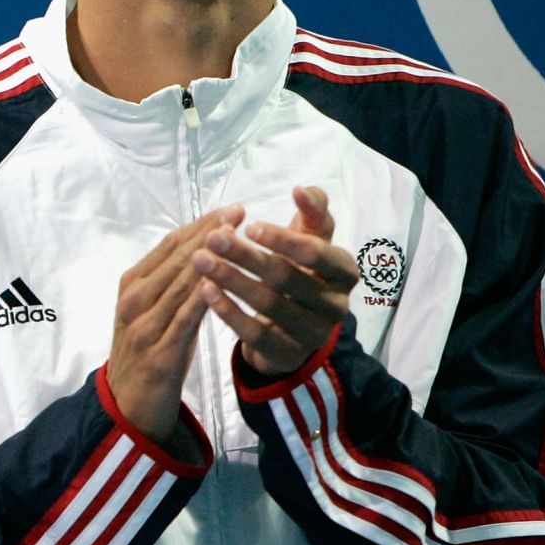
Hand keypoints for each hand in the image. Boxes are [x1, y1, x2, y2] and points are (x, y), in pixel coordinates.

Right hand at [106, 205, 244, 456]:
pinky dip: (203, 298)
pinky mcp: (159, 352)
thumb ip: (171, 286)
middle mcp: (135, 300)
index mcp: (132, 286)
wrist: (126, 406)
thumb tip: (202, 254)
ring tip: (237, 237)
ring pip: (181, 283)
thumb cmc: (146, 356)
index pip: (168, 246)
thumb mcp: (152, 314)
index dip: (199, 225)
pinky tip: (223, 283)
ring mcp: (144, 325)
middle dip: (209, 233)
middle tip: (239, 211)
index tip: (228, 209)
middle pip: (176, 258)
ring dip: (210, 258)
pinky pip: (185, 319)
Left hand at [193, 186, 355, 376]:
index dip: (284, 239)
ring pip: (268, 304)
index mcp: (344, 272)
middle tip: (213, 238)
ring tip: (200, 260)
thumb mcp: (311, 238)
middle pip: (287, 278)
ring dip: (231, 280)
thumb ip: (313, 211)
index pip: (317, 254)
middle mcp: (335, 305)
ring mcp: (313, 333)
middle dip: (247, 256)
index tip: (249, 225)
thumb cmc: (300, 270)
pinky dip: (228, 310)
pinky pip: (255, 333)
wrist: (294, 325)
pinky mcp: (288, 354)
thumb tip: (301, 190)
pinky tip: (205, 290)